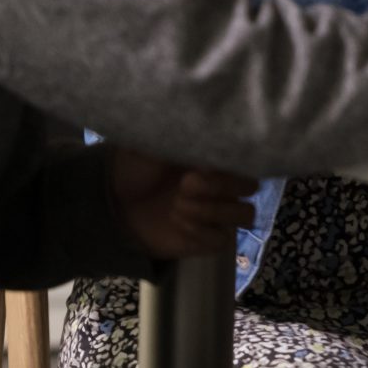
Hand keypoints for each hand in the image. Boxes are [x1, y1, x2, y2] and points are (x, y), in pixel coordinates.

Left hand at [107, 148, 256, 260]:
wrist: (115, 204)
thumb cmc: (137, 166)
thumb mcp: (154, 142)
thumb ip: (179, 134)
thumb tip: (201, 127)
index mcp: (219, 156)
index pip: (246, 157)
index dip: (226, 163)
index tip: (197, 164)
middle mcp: (227, 183)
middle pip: (251, 186)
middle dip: (219, 186)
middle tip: (184, 184)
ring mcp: (221, 212)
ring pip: (246, 214)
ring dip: (212, 211)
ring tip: (177, 206)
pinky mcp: (210, 239)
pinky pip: (224, 240)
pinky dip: (201, 233)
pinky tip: (176, 224)